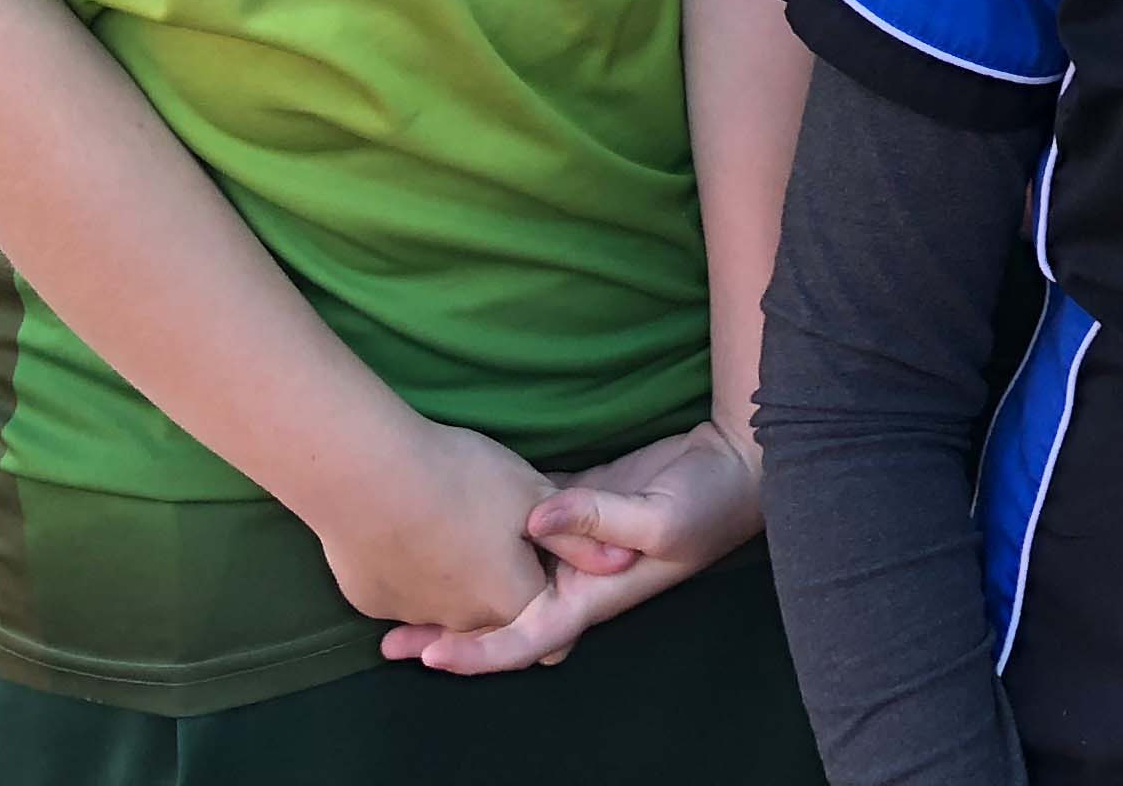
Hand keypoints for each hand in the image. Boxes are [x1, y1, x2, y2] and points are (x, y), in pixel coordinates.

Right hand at [312, 417, 556, 644]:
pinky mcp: (372, 602)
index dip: (552, 597)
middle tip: (496, 536)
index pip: (546, 625)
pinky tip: (407, 531)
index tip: (545, 565)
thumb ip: (578, 538)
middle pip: (493, 616)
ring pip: (445, 606)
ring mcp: (412, 614)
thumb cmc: (462, 481)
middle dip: (501, 588)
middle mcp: (463, 621)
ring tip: (449, 526)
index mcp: (510, 600)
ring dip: (453, 581)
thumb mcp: (533, 498)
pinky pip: (403, 593)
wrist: (365, 477)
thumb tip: (623, 564)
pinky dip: (411, 572)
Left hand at [381, 420, 764, 675]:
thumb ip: (596, 517)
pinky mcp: (572, 508)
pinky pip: (519, 529)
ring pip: (502, 575)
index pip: (525, 640)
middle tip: (386, 636)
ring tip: (397, 587)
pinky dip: (485, 533)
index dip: (478, 653)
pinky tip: (444, 523)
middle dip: (446, 630)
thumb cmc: (706, 504)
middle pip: (500, 616)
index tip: (429, 655)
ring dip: (455, 585)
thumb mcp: (659, 517)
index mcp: (592, 596)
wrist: (735, 467)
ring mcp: (569, 546)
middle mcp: (572, 580)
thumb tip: (530, 520)